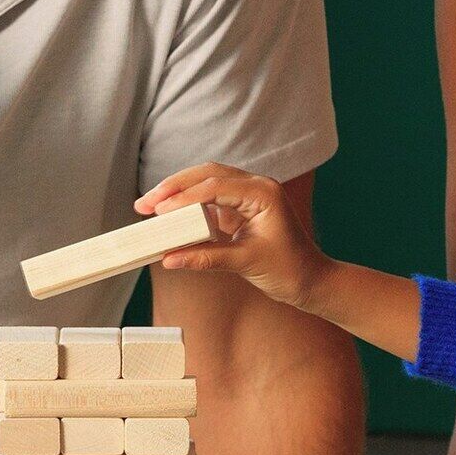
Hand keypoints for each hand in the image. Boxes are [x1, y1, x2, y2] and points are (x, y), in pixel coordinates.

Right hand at [138, 162, 328, 305]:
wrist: (311, 280)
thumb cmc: (289, 270)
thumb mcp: (245, 263)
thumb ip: (206, 258)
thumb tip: (169, 259)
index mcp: (264, 193)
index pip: (215, 187)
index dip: (184, 198)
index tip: (158, 211)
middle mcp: (256, 186)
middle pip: (207, 174)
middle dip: (174, 187)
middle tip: (145, 203)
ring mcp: (248, 195)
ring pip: (206, 182)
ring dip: (178, 192)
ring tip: (149, 206)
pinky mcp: (240, 207)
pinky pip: (209, 198)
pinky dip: (188, 205)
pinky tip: (169, 214)